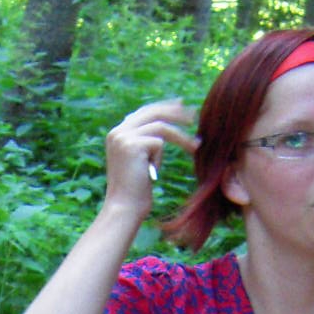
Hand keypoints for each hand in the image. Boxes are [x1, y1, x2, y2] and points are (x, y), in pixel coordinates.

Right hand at [103, 99, 195, 222]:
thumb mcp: (140, 162)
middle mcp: (117, 132)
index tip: (182, 105)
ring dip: (181, 137)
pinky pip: (159, 142)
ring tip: (196, 146)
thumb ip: (145, 143)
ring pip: (160, 126)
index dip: (165, 107)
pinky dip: (160, 158)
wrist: (124, 208)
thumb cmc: (135, 191)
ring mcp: (123, 137)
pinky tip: (152, 172)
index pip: (144, 112)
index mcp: (117, 133)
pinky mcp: (132, 144)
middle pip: (153, 112)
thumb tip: (163, 128)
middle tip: (194, 115)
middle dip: (176, 113)